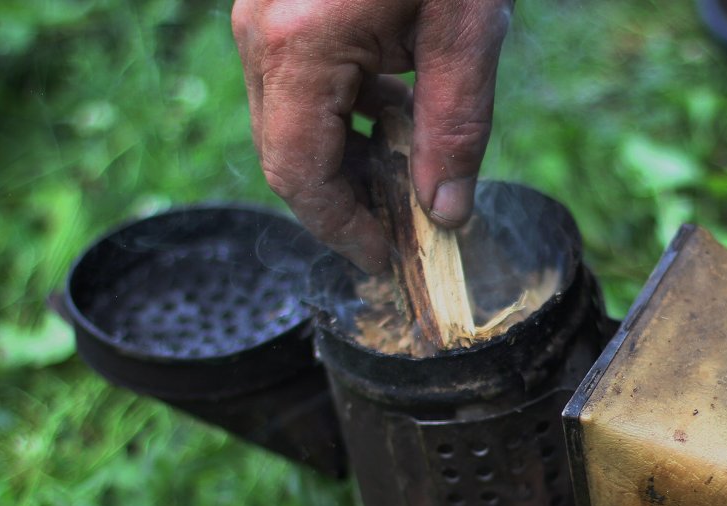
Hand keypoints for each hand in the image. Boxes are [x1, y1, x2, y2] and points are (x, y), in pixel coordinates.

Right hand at [232, 0, 512, 271]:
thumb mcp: (466, 28)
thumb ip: (454, 127)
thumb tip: (446, 213)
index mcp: (299, 46)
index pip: (299, 174)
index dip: (340, 228)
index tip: (384, 258)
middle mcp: (260, 32)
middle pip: (286, 152)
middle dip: (344, 199)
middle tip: (404, 225)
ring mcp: (260, 12)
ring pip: (288, 119)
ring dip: (346, 153)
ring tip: (411, 167)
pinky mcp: (277, 1)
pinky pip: (296, 78)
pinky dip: (342, 109)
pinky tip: (398, 107)